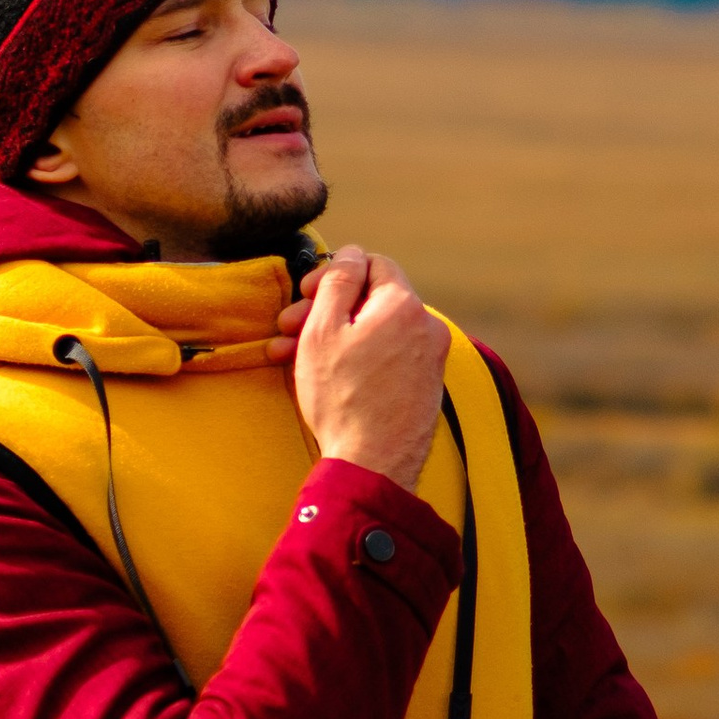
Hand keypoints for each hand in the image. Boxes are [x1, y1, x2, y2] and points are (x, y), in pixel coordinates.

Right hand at [277, 243, 447, 488]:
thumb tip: (350, 253)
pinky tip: (323, 375)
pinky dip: (356, 358)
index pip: (372, 264)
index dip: (333, 273)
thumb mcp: (324, 330)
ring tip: (290, 356)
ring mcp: (429, 359)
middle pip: (370, 300)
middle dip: (325, 309)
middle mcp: (426, 327)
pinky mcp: (424, 386)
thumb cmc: (343, 397)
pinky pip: (387, 357)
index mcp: (404, 305)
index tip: (305, 293)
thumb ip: (337, 282)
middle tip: (288, 327)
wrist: (373, 464)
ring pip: (374, 331)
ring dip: (333, 337)